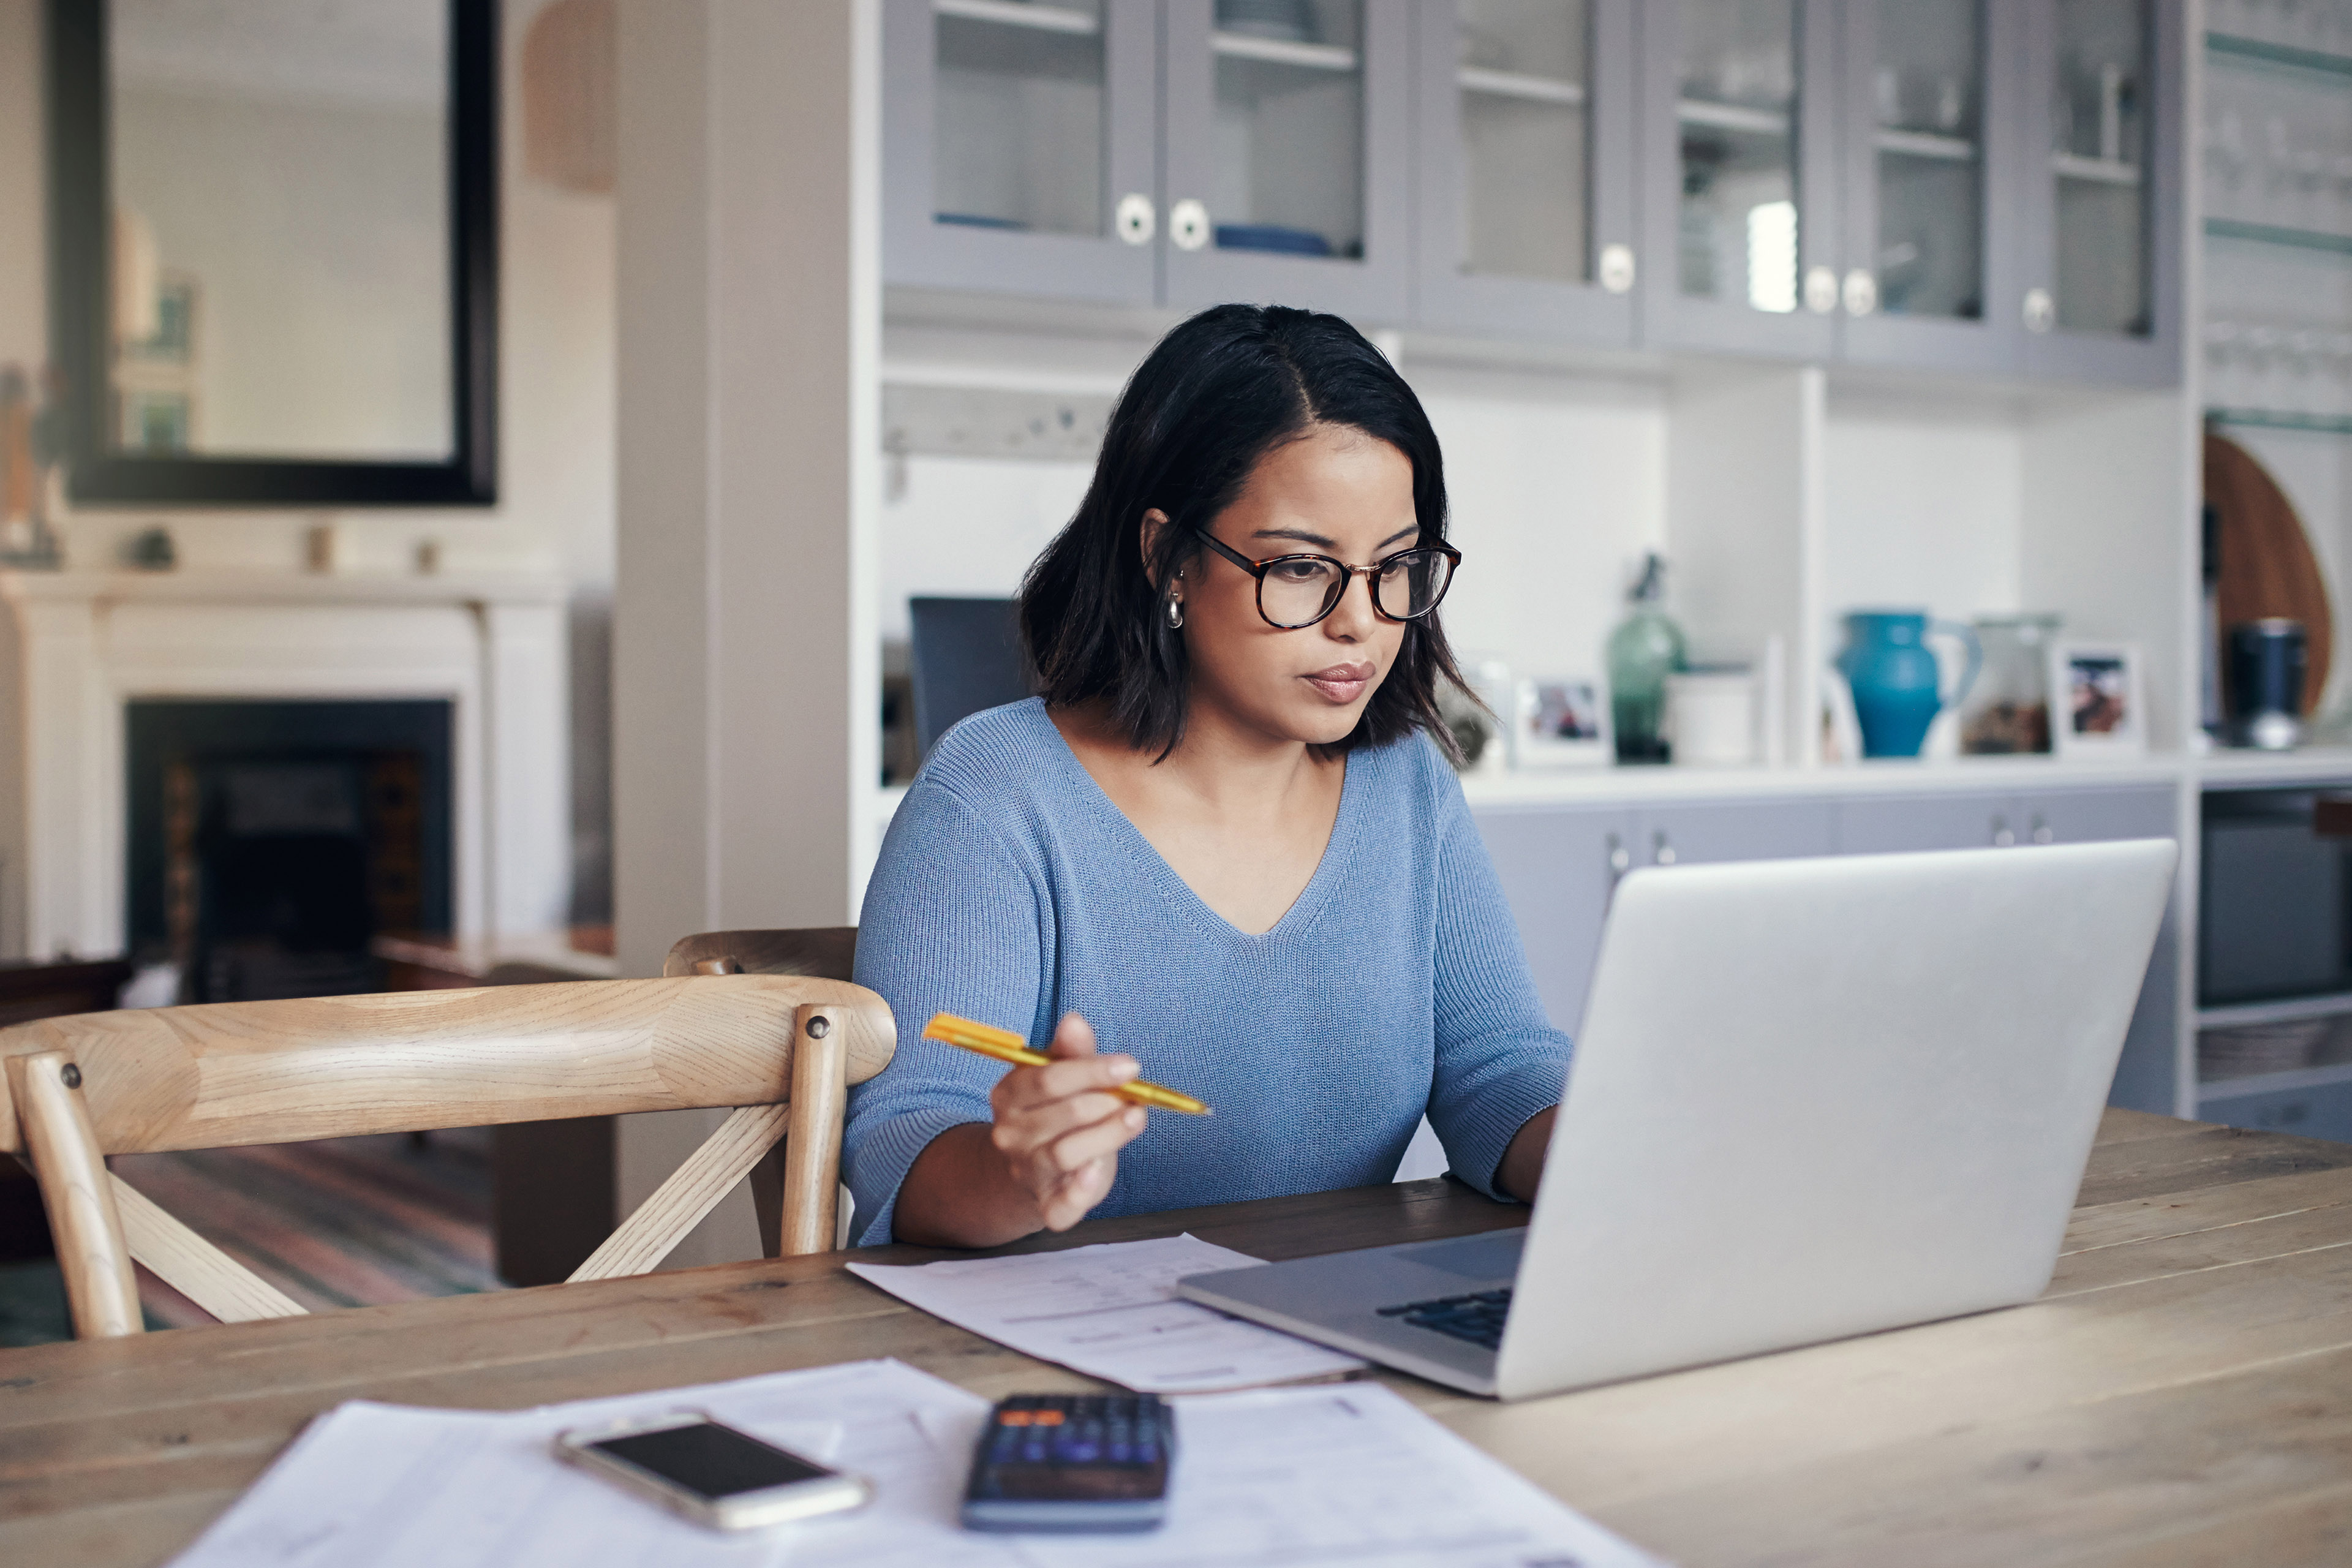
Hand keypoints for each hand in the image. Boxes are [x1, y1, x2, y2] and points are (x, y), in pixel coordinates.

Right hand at [988, 1012, 1147, 1231]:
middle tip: (1134, 1098)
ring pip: (1067, 1153)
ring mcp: (1026, 1171)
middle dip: (1107, 1102)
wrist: (1033, 1169)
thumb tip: (1075, 1020)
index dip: (1093, 1070)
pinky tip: (1096, 1174)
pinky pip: (1061, 1204)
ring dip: (1109, 1135)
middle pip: (1065, 1114)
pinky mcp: (1047, 1204)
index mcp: (1009, 1095)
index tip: (1130, 1066)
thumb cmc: (1056, 1114)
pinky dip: (1079, 1192)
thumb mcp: (1062, 1078)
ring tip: (1135, 1119)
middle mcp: (1011, 1134)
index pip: (1048, 1079)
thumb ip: (1071, 1052)